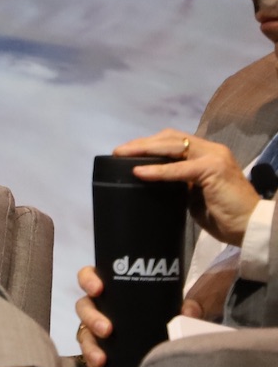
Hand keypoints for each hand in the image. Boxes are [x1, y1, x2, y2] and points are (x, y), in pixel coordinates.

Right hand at [76, 263, 213, 366]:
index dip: (88, 280)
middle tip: (107, 330)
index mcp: (111, 290)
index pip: (89, 277)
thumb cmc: (163, 314)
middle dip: (92, 318)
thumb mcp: (175, 307)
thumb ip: (187, 306)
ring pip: (83, 334)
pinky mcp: (99, 349)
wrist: (167, 340)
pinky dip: (91, 366)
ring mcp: (96, 329)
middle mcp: (99, 308)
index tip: (98, 289)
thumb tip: (188, 311)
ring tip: (101, 360)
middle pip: (84, 307)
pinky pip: (89, 357)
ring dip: (89, 346)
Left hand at [115, 129, 259, 245]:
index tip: (124, 152)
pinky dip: (157, 170)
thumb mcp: (194, 194)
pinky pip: (179, 168)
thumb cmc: (223, 214)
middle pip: (170, 138)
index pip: (173, 140)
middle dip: (141, 144)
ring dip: (144, 150)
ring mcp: (214, 157)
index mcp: (207, 154)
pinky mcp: (214, 169)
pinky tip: (139, 172)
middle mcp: (211, 150)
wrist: (248, 228)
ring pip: (172, 147)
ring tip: (122, 156)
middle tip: (117, 152)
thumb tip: (150, 180)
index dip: (148, 143)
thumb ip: (178, 182)